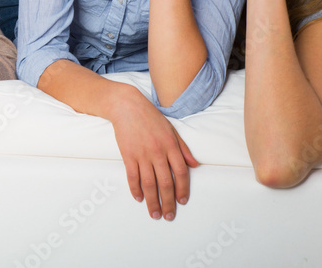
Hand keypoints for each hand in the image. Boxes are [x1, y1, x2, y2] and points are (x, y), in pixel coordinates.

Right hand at [110, 86, 197, 220]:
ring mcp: (142, 154)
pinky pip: (132, 176)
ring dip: (153, 201)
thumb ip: (184, 148)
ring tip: (154, 214)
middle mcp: (158, 152)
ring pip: (149, 184)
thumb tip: (195, 165)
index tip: (182, 201)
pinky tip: (139, 198)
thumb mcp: (172, 130)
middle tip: (168, 216)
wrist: (126, 106)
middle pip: (165, 183)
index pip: (181, 173)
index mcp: (171, 146)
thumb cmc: (150, 116)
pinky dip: (135, 189)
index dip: (183, 189)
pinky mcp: (128, 155)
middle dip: (168, 202)